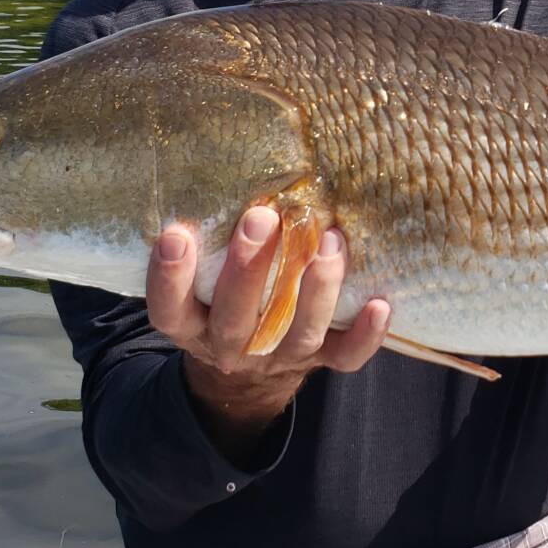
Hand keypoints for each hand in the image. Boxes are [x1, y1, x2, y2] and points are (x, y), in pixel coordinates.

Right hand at [147, 205, 389, 454]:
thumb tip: (220, 171)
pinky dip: (364, 335)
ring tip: (328, 240)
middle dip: (248, 269)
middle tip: (261, 216)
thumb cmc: (221, 300)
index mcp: (192, 326)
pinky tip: (379, 304)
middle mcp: (231, 347)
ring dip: (315, 290)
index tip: (175, 233)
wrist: (248, 376)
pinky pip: (345, 358)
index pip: (170, 310)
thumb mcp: (198, 282)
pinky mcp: (319, 361)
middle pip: (235, 318)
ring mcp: (278, 358)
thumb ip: (204, 245)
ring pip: (296, 333)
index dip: (168, 278)